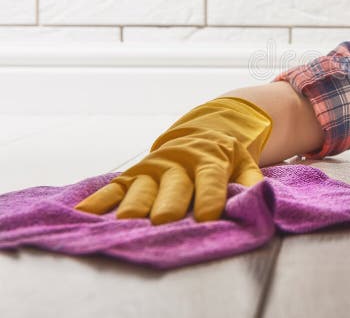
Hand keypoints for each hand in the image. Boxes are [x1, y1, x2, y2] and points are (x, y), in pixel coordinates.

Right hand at [74, 97, 272, 223]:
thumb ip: (253, 180)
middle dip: (170, 203)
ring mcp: (154, 167)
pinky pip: (115, 187)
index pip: (211, 180)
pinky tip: (85, 213)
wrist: (202, 132)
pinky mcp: (134, 174)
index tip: (207, 217)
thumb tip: (260, 196)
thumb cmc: (226, 157)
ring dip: (136, 203)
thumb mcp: (245, 163)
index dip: (210, 197)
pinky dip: (100, 200)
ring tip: (128, 220)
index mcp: (210, 159)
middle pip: (174, 186)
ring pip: (143, 187)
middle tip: (165, 221)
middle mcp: (179, 162)